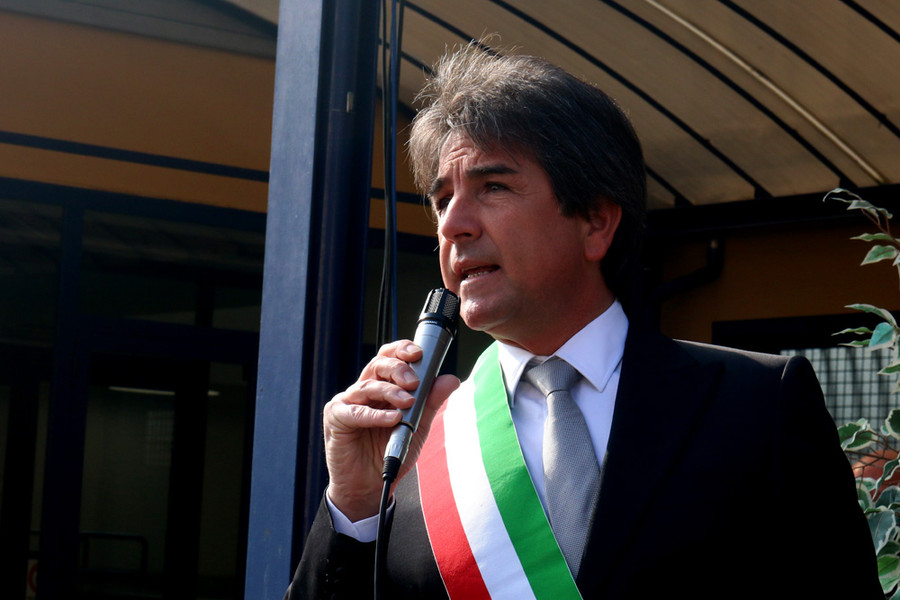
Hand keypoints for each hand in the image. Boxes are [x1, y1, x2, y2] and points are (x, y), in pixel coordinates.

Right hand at [323, 340, 459, 520]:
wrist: (371, 485)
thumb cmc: (390, 453)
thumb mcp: (417, 426)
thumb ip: (431, 402)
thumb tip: (450, 379)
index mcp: (381, 386)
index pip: (389, 357)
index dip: (402, 350)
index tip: (420, 353)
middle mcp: (363, 390)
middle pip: (378, 365)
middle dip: (399, 369)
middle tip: (415, 382)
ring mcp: (347, 402)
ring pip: (368, 386)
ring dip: (390, 392)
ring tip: (408, 402)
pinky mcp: (336, 418)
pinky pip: (355, 411)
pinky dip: (375, 414)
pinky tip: (392, 419)